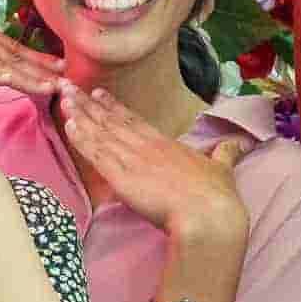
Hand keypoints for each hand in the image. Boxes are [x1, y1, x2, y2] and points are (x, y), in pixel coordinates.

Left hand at [58, 85, 251, 241]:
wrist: (207, 216)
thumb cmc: (216, 197)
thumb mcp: (222, 169)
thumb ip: (225, 153)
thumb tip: (238, 143)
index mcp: (166, 144)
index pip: (134, 121)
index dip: (114, 107)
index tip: (98, 93)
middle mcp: (146, 147)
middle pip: (111, 121)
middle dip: (87, 104)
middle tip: (68, 86)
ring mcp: (132, 160)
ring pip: (99, 133)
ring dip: (79, 115)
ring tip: (62, 98)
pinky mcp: (121, 177)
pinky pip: (96, 155)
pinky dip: (81, 140)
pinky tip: (68, 126)